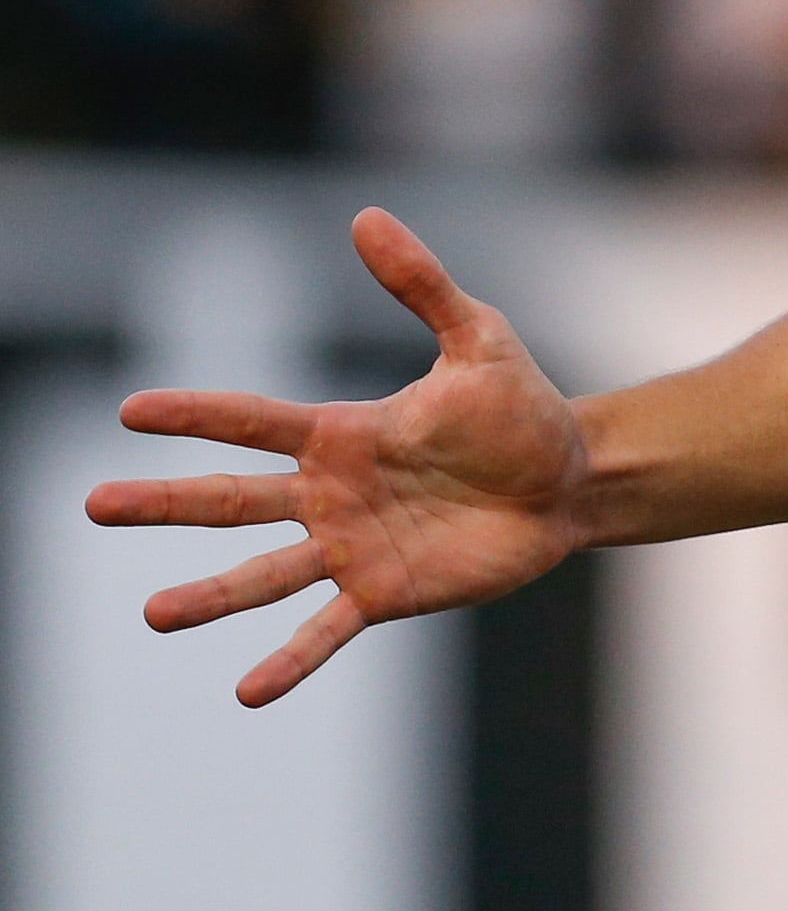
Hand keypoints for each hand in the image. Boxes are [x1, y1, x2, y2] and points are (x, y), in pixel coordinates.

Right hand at [85, 209, 590, 705]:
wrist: (571, 480)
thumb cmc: (521, 409)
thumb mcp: (478, 339)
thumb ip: (420, 285)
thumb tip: (366, 217)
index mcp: (340, 433)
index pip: (251, 421)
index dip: (195, 415)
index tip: (130, 411)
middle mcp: (329, 493)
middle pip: (230, 499)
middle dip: (163, 503)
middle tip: (93, 505)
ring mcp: (351, 546)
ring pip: (263, 573)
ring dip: (209, 595)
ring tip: (153, 614)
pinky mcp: (385, 592)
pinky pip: (327, 630)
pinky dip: (289, 660)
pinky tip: (247, 692)